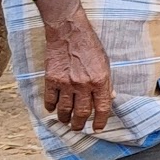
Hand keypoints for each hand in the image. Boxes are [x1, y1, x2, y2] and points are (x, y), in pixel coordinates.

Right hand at [40, 0, 112, 131]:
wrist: (68, 32)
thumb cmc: (89, 45)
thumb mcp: (105, 63)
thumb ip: (106, 82)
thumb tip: (109, 98)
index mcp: (100, 80)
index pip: (102, 108)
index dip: (101, 121)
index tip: (98, 128)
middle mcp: (83, 84)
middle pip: (82, 113)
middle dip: (80, 124)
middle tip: (79, 128)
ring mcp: (66, 83)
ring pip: (65, 110)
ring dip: (65, 119)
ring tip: (66, 122)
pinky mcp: (51, 79)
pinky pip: (50, 100)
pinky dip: (51, 107)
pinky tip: (53, 110)